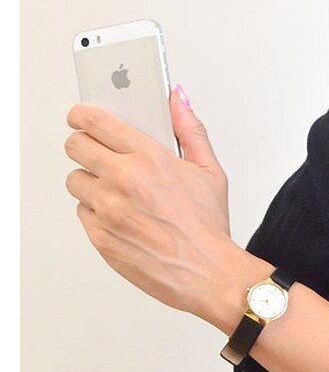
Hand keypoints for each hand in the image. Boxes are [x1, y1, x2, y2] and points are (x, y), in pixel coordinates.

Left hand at [64, 85, 242, 319]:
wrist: (207, 273)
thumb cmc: (208, 227)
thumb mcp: (209, 171)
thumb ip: (190, 129)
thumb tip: (178, 99)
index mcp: (148, 159)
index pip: (95, 121)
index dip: (82, 114)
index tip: (80, 116)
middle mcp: (123, 181)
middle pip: (75, 146)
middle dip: (84, 145)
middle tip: (97, 153)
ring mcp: (107, 210)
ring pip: (75, 181)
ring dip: (90, 182)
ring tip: (116, 191)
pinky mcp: (99, 236)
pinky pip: (82, 213)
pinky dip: (96, 212)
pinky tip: (121, 216)